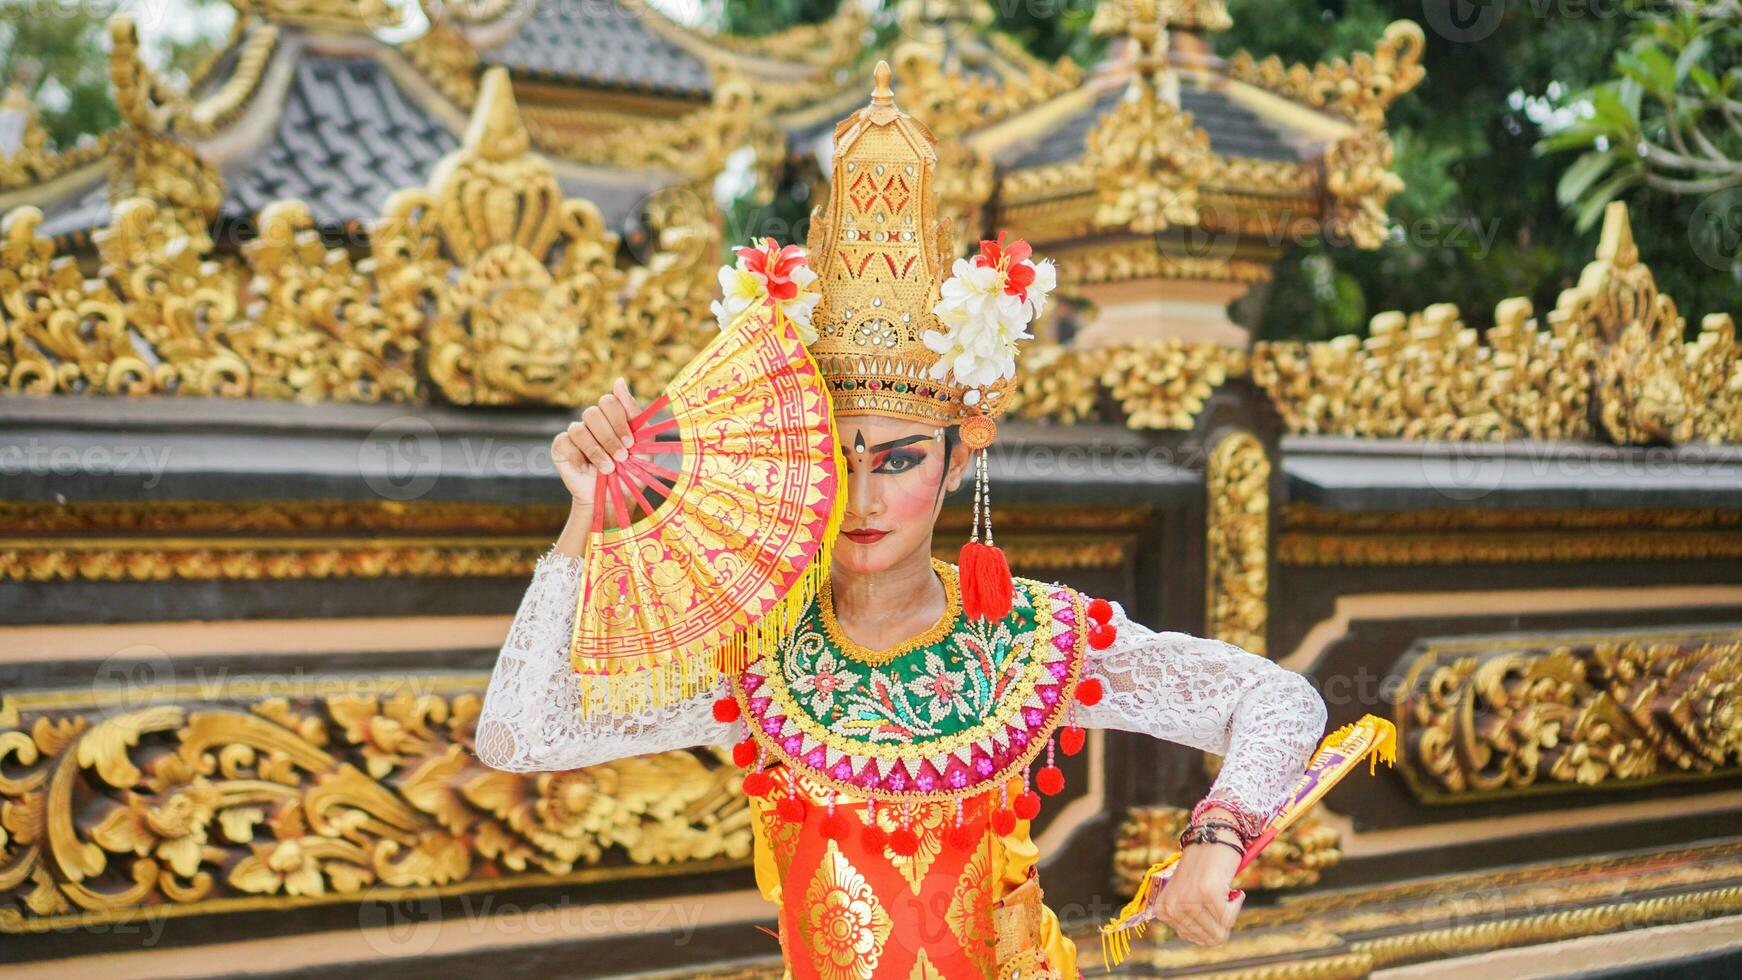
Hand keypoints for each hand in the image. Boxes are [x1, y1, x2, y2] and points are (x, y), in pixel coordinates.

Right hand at [551, 378, 639, 508]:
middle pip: (593, 412)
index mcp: (611, 416)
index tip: (630, 443)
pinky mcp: (561, 447)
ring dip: (597, 451)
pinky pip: (565, 442)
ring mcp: (575, 433)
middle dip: (610, 438)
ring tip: (608, 468)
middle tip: (621, 457)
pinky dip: (578, 457)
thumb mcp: (641, 443)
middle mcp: (592, 422)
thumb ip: (634, 412)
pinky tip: (586, 469)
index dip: (619, 421)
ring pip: (580, 429)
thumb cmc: (631, 471)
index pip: (609, 401)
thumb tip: (618, 380)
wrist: (614, 500)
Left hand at [1149, 835, 1243, 945]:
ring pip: (1220, 930)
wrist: (1211, 836)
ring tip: (1225, 892)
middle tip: (1222, 899)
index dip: (1209, 923)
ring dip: (1230, 912)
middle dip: (1222, 921)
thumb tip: (1205, 940)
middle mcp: (1173, 907)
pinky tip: (1232, 889)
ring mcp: (1189, 901)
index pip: (1193, 937)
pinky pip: (1229, 917)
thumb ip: (1188, 919)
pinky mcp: (1208, 894)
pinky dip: (1237, 902)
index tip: (1209, 903)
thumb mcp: (1185, 895)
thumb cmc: (1202, 867)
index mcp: (1163, 910)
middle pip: (1208, 937)